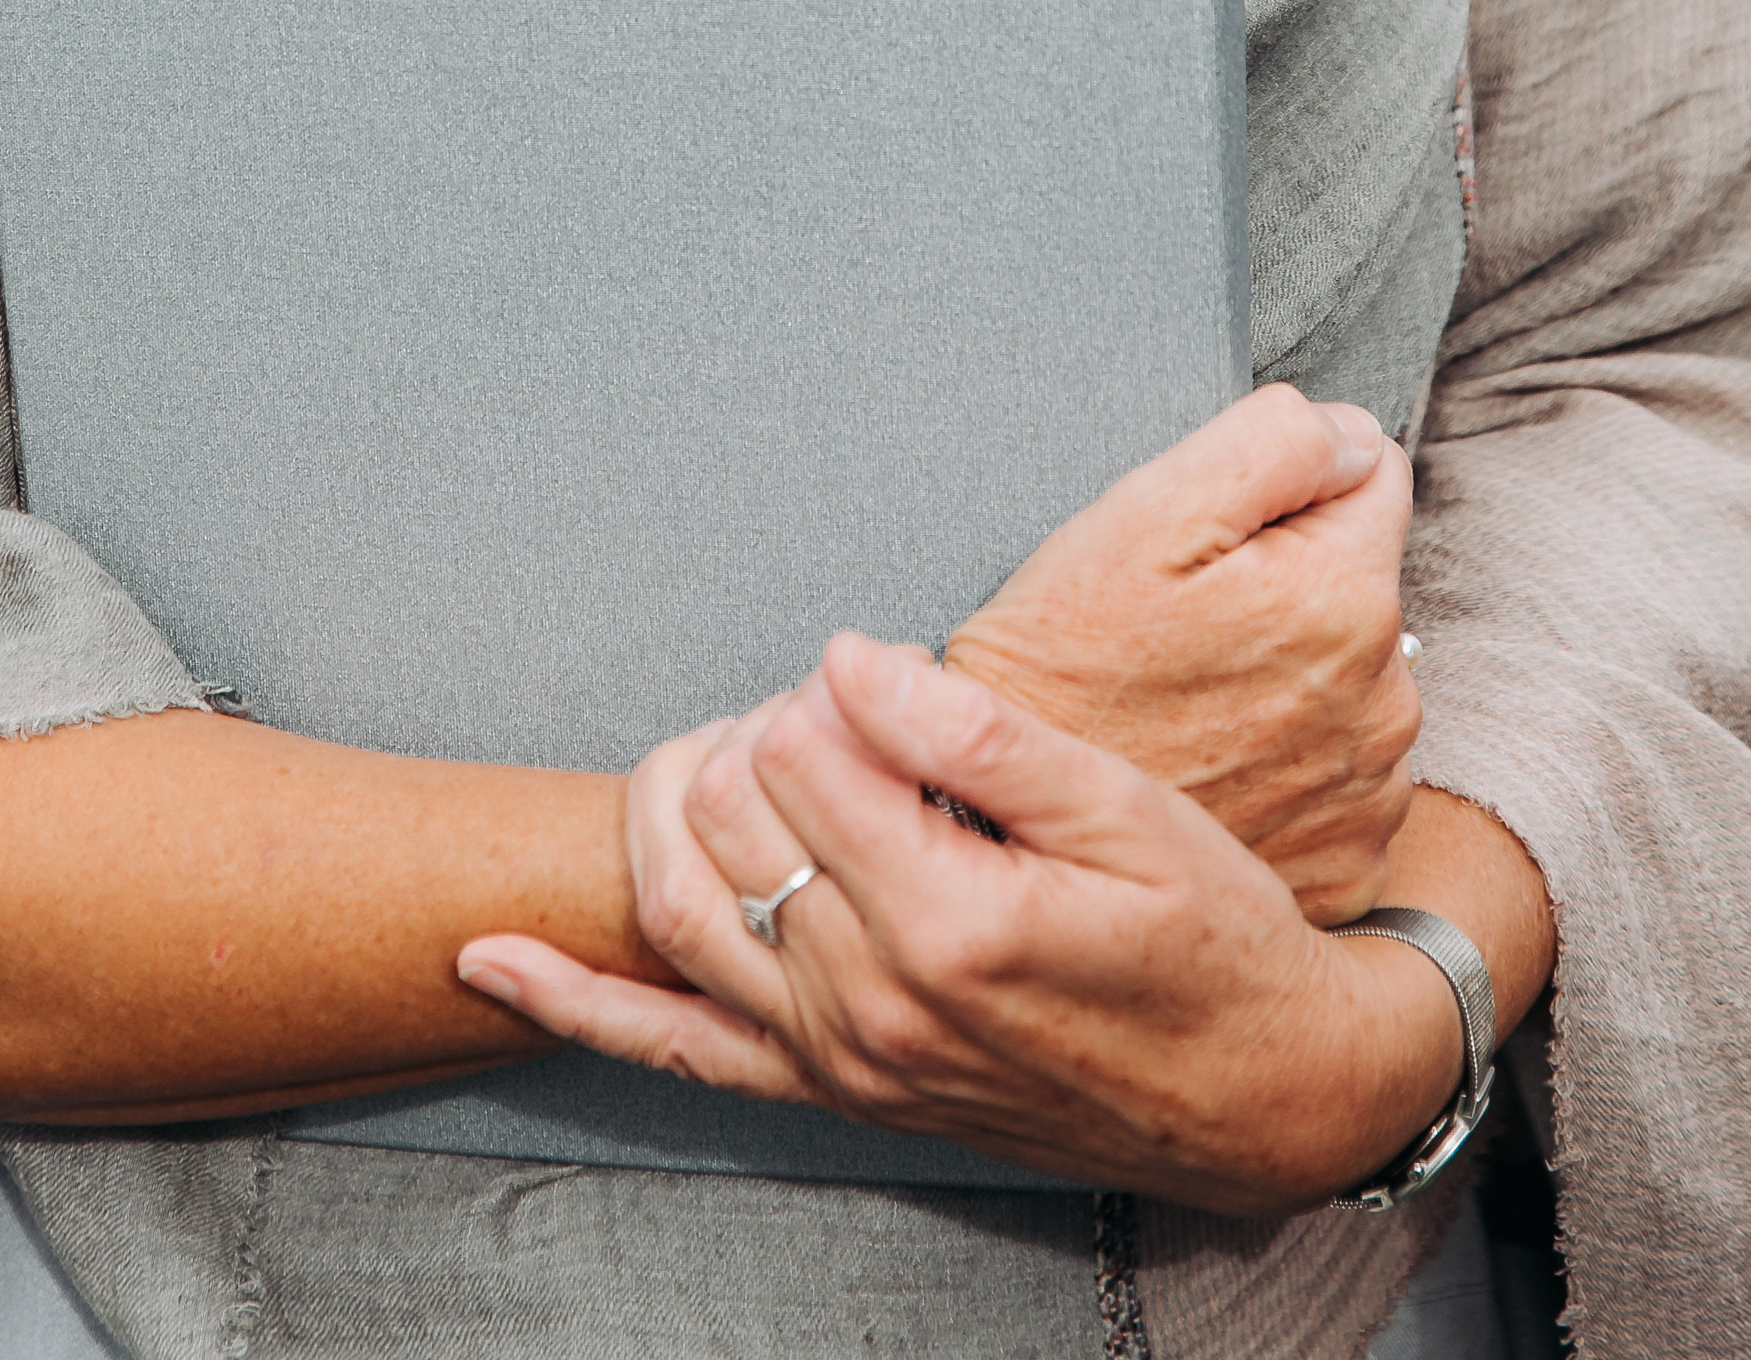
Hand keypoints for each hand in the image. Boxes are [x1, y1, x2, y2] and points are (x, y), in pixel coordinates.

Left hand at [459, 635, 1464, 1213]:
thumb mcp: (1124, 811)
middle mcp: (876, 1005)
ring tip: (726, 755)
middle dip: (755, 731)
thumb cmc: (1208, 936)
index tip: (884, 683)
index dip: (828, 685)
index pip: (801, 748)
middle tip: (833, 715)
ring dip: (666, 809)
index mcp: (952, 921)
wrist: (1261, 1094)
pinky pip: (672, 1054)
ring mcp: (840, 1061)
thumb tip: (848, 658)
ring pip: (679, 909)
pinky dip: (572, 1003)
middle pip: (727, 815)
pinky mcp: (830, 1093)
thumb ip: (976, 735)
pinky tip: (490, 958)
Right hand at [944, 386, 1418, 919]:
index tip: (1218, 536)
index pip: (1374, 475)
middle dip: (1292, 583)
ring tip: (1189, 698)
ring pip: (1352, 681)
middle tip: (1184, 622)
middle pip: (1360, 584)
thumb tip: (1354, 435)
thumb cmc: (1060, 665)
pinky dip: (1289, 766)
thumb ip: (1274, 441)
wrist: (1012, 831)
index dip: (1288, 486)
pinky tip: (1212, 767)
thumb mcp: (1143, 513)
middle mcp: (1384, 700)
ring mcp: (1370, 792)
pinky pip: (1340, 778)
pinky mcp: (1350, 861)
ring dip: (1293, 676)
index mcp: (1346, 596)